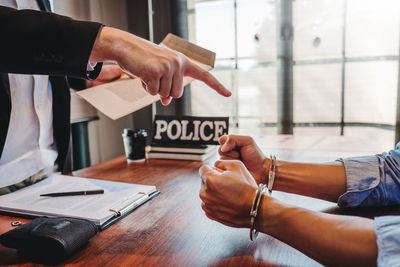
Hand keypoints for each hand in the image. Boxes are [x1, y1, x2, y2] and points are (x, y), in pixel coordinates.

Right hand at [90, 27, 230, 104]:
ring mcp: (167, 67)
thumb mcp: (160, 73)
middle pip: (176, 94)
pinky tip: (142, 75)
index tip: (228, 94)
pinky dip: (146, 88)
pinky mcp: (155, 72)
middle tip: (154, 77)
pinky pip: (153, 93)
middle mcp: (178, 63)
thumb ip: (168, 85)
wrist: (126, 47)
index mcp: (183, 62)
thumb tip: (166, 101)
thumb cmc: (145, 60)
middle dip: (164, 91)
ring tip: (147, 73)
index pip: (204, 76)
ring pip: (165, 95)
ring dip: (154, 89)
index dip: (217, 86)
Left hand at [199, 160, 257, 227]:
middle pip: (205, 181)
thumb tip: (214, 166)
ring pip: (207, 193)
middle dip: (214, 180)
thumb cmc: (247, 187)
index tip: (223, 174)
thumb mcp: (236, 165)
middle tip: (229, 184)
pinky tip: (228, 202)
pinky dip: (216, 202)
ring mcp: (207, 205)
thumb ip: (220, 162)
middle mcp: (205, 193)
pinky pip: (209, 204)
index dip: (214, 169)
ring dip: (215, 192)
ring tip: (230, 194)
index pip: (203, 169)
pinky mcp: (211, 214)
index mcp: (209, 180)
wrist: (255, 208)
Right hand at [219, 135, 267, 184]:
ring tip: (240, 162)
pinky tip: (237, 168)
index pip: (222, 140)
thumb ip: (233, 138)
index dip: (228, 143)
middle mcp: (228, 152)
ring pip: (220, 158)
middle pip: (220, 149)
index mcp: (232, 144)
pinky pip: (221, 167)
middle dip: (231, 152)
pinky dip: (229, 167)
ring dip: (231, 160)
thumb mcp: (248, 141)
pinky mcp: (226, 171)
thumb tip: (223, 147)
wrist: (260, 170)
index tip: (237, 147)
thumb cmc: (256, 156)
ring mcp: (227, 162)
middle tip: (240, 155)